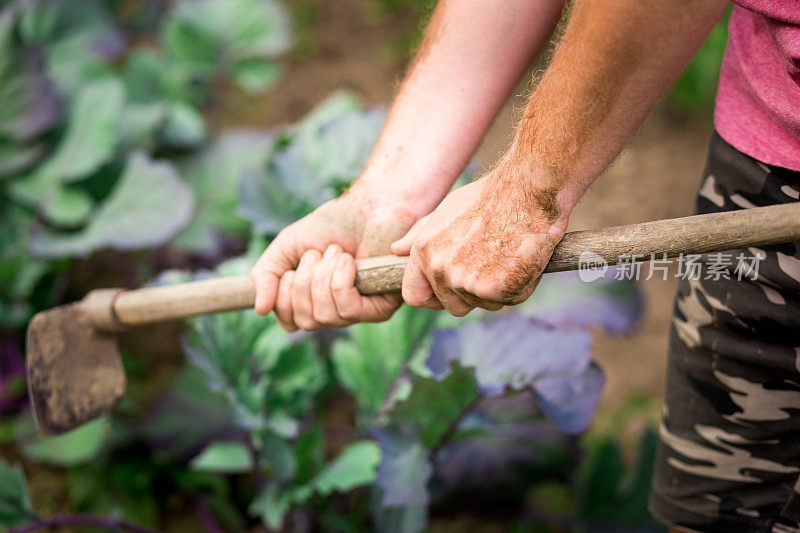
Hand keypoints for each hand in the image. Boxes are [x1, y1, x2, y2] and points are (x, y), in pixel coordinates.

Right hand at [250, 188, 416, 330]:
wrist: (370, 208)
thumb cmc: (333, 225)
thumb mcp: (289, 245)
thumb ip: (267, 274)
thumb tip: (260, 310)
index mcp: (312, 301)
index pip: (289, 322)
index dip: (284, 297)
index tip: (293, 269)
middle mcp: (334, 312)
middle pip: (305, 321)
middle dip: (304, 281)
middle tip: (318, 254)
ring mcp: (357, 313)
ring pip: (324, 315)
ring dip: (323, 277)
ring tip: (336, 252)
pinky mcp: (379, 309)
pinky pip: (347, 309)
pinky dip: (340, 280)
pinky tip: (348, 262)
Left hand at [390, 165, 568, 315]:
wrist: (527, 188)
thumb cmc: (490, 195)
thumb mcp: (446, 210)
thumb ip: (420, 235)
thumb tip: (396, 250)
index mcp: (424, 251)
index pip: (414, 296)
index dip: (432, 299)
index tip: (449, 294)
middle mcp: (440, 269)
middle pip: (454, 306)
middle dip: (473, 295)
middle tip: (493, 267)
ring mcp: (466, 281)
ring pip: (486, 305)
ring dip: (501, 289)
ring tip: (511, 255)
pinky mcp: (495, 288)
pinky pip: (511, 299)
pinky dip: (523, 285)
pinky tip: (526, 258)